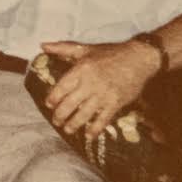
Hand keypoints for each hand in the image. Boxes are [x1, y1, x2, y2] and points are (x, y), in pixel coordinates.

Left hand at [41, 39, 160, 138]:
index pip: (61, 88)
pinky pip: (103, 119)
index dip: (53, 98)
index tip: (49, 104)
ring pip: (84, 114)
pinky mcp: (116, 103)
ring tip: (67, 130)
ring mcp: (103, 95)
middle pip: (70, 104)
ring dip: (73, 124)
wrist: (139, 58)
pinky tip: (89, 135)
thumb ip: (62, 48)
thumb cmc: (110, 53)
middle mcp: (90, 84)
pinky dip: (95, 129)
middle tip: (56, 121)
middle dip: (60, 115)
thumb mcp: (85, 49)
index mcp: (81, 70)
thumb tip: (42, 46)